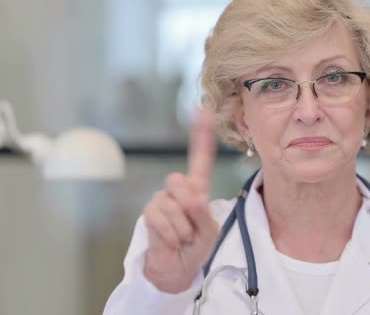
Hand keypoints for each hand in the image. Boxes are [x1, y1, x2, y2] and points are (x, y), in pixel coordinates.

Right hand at [143, 108, 218, 292]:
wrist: (177, 269)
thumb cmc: (196, 247)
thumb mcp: (209, 232)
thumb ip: (203, 213)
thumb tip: (192, 197)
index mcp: (198, 189)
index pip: (200, 159)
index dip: (201, 135)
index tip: (201, 110)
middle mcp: (179, 190)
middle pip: (178, 180)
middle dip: (187, 204)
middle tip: (192, 225)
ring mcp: (162, 200)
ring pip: (170, 203)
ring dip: (182, 227)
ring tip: (183, 237)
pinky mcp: (150, 213)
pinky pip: (159, 217)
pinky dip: (171, 234)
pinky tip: (173, 241)